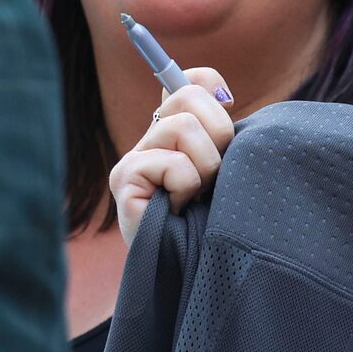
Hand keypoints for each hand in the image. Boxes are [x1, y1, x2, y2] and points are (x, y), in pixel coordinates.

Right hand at [107, 70, 232, 241]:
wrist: (192, 271)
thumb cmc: (214, 223)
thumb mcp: (227, 171)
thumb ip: (221, 132)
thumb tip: (222, 94)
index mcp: (175, 131)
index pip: (191, 80)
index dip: (213, 92)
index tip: (225, 119)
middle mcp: (149, 138)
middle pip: (189, 95)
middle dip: (218, 136)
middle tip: (212, 175)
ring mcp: (132, 158)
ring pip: (183, 127)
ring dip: (205, 168)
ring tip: (196, 195)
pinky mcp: (125, 181)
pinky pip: (173, 164)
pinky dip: (186, 188)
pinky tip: (177, 209)